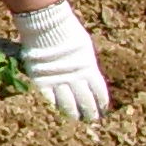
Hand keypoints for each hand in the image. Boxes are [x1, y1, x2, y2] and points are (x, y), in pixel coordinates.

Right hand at [14, 0, 108, 119]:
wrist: (47, 27)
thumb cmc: (68, 33)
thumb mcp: (85, 49)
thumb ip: (87, 65)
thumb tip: (89, 76)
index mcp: (89, 70)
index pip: (99, 92)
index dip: (102, 102)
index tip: (103, 109)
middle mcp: (76, 78)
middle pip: (85, 100)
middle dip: (90, 110)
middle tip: (92, 119)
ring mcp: (59, 81)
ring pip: (68, 103)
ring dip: (73, 112)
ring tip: (76, 118)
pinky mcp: (42, 81)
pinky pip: (49, 98)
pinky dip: (54, 106)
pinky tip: (57, 111)